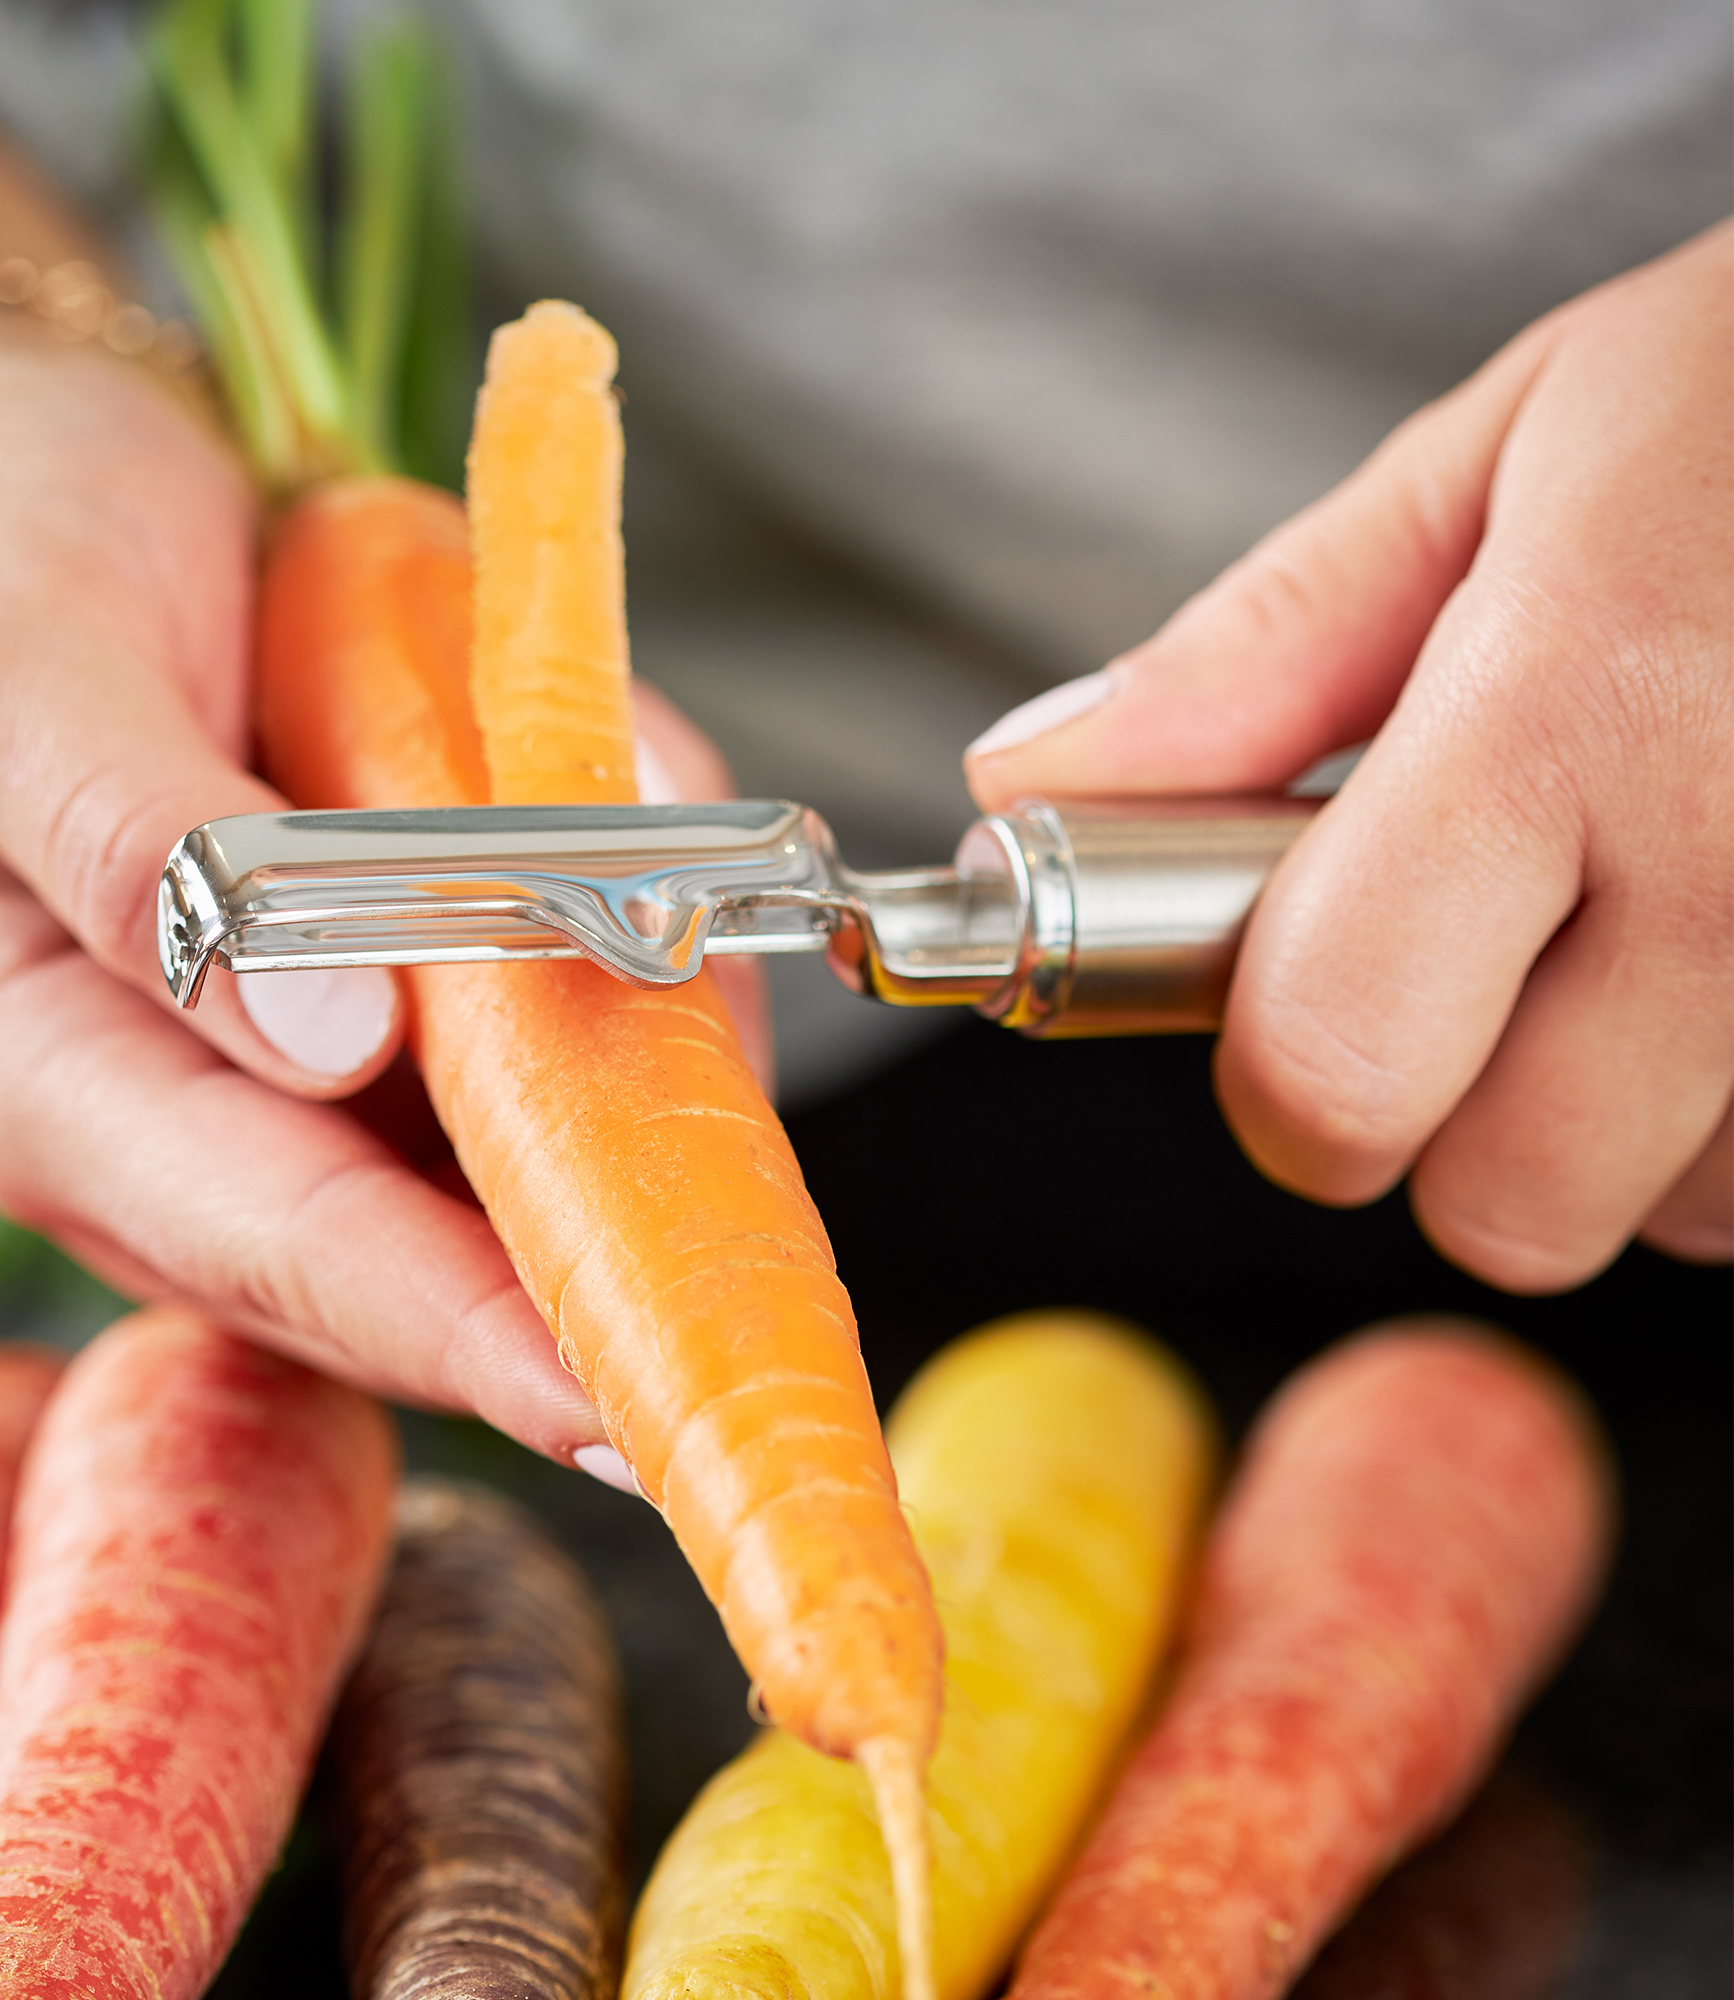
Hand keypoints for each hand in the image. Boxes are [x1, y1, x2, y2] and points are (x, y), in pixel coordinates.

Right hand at [0, 289, 618, 1456]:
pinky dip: (629, 964)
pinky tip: (663, 867)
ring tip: (712, 943)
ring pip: (510, 1147)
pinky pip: (537, 1025)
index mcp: (58, 1082)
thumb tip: (327, 1037)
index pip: (286, 1245)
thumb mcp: (13, 673)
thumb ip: (148, 858)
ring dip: (642, 1081)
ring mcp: (301, 1060)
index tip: (618, 1399)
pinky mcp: (383, 987)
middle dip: (597, 1240)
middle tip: (760, 1251)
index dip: (464, 1332)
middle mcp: (192, 1112)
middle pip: (426, 1251)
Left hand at [967, 223, 1731, 1291]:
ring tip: (1651, 930)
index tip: (1289, 1033)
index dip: (1281, 1087)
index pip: (1337, 1057)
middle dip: (1453, 1125)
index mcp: (1575, 708)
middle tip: (1482, 977)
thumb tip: (1027, 783)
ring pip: (1678, 1216)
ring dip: (1626, 1127)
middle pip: (1510, 1204)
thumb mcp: (1499, 459)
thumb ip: (1256, 652)